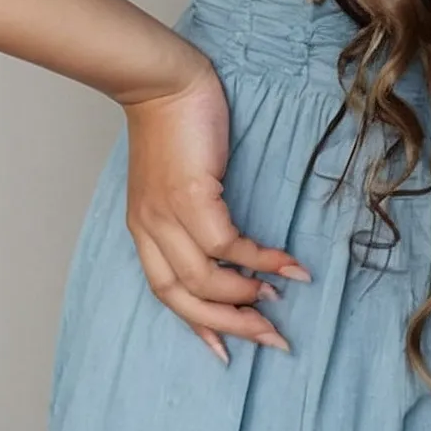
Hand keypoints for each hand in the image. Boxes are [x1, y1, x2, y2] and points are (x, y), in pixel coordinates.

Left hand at [123, 52, 309, 363]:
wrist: (164, 80)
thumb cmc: (175, 123)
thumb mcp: (174, 178)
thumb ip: (190, 212)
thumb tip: (229, 246)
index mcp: (144, 229)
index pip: (166, 293)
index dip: (198, 323)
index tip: (227, 350)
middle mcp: (151, 229)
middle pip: (186, 297)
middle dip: (229, 325)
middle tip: (271, 339)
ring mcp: (169, 214)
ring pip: (206, 280)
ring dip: (247, 298)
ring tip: (280, 299)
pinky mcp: (192, 195)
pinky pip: (228, 244)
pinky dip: (260, 260)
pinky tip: (286, 265)